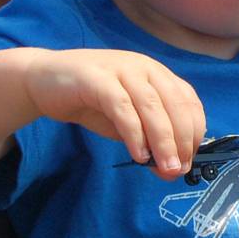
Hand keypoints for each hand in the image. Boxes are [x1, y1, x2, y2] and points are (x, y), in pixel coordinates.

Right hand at [23, 49, 204, 178]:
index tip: (190, 160)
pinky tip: (138, 155)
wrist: (43, 80)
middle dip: (182, 140)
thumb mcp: (127, 122)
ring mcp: (121, 69)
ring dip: (164, 140)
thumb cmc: (91, 102)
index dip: (195, 131)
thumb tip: (171, 168)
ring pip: (152, 106)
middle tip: (180, 169)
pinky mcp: (96, 78)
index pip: (189, 101)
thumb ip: (149, 140)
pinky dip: (134, 133)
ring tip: (166, 168)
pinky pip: (122, 107)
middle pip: (175, 104)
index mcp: (157, 75)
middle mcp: (145, 68)